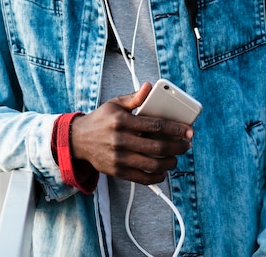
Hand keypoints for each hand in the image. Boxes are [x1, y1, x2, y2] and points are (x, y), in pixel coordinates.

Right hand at [70, 82, 193, 184]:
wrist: (78, 140)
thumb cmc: (101, 119)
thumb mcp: (115, 103)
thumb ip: (135, 98)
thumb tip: (149, 86)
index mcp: (122, 120)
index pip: (155, 125)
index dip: (175, 129)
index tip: (188, 131)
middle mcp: (120, 140)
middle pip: (157, 147)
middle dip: (177, 147)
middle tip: (186, 145)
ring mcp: (119, 158)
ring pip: (152, 164)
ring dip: (170, 163)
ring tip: (176, 157)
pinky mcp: (118, 171)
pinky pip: (142, 178)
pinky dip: (157, 176)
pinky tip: (163, 171)